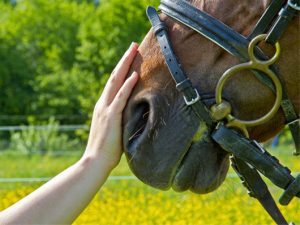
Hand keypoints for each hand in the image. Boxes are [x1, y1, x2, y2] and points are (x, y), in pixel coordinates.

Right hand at [84, 42, 138, 168]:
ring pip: (116, 82)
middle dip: (124, 60)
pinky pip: (120, 98)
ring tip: (134, 51)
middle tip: (133, 45)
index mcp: (104, 106)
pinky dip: (127, 86)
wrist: (95, 162)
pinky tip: (135, 75)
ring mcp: (105, 109)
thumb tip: (134, 113)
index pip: (114, 83)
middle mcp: (103, 104)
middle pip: (114, 76)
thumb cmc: (107, 149)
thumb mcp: (115, 129)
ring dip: (126, 65)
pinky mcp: (110, 117)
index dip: (122, 68)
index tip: (130, 57)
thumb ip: (121, 118)